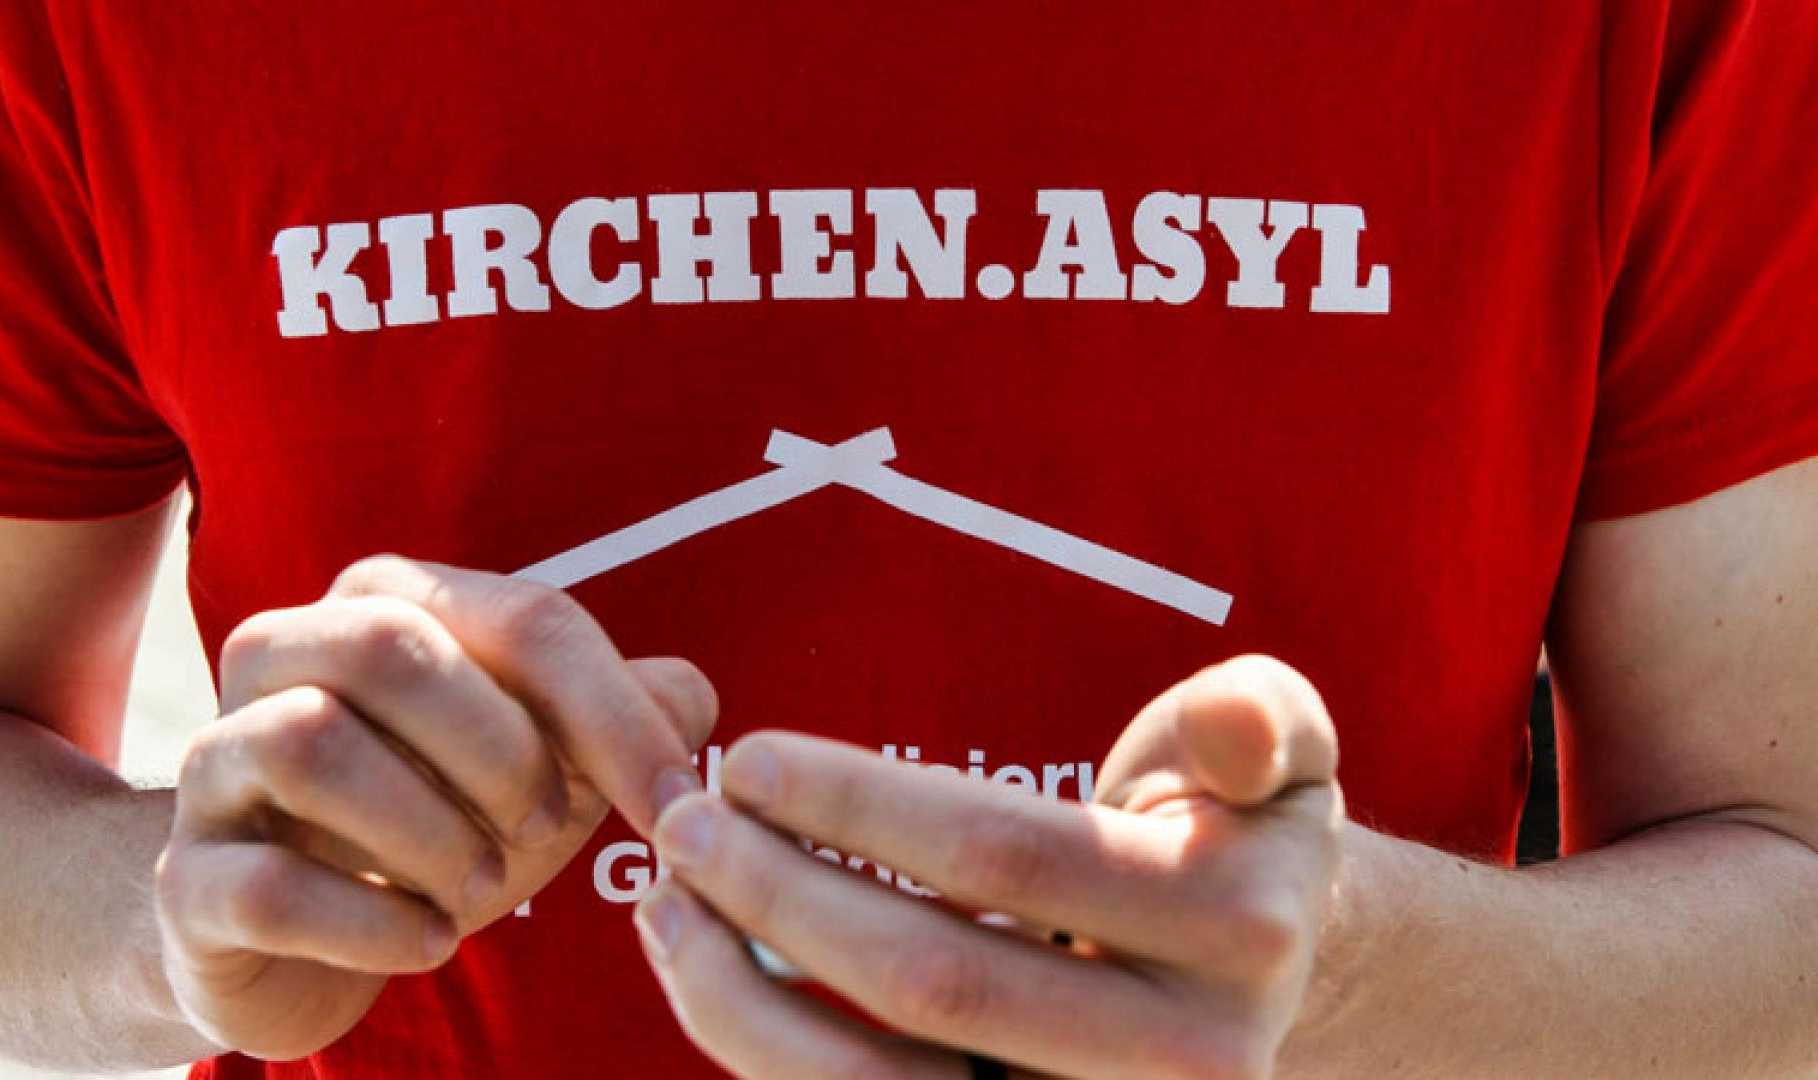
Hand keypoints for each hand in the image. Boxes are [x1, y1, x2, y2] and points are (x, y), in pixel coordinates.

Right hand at [153, 556, 713, 1059]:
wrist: (279, 934)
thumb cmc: (430, 824)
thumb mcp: (540, 766)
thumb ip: (618, 719)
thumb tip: (691, 696)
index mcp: (385, 604)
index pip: (525, 618)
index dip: (615, 714)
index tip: (676, 803)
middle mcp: (282, 654)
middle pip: (392, 648)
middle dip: (500, 752)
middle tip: (543, 831)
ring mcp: (215, 761)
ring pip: (309, 743)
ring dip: (430, 834)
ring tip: (481, 891)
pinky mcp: (185, 877)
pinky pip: (269, 884)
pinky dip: (372, 924)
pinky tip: (426, 944)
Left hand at [637, 655, 1341, 1078]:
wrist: (1268, 975)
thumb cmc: (1229, 830)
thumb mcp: (1281, 746)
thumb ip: (1259, 718)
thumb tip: (1233, 734)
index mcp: (1231, 924)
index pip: (1005, 854)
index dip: (857, 803)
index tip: (747, 757)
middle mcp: (1183, 1059)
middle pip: (933, 980)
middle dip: (780, 893)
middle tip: (683, 820)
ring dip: (748, 998)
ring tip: (668, 903)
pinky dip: (775, 1059)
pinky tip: (714, 979)